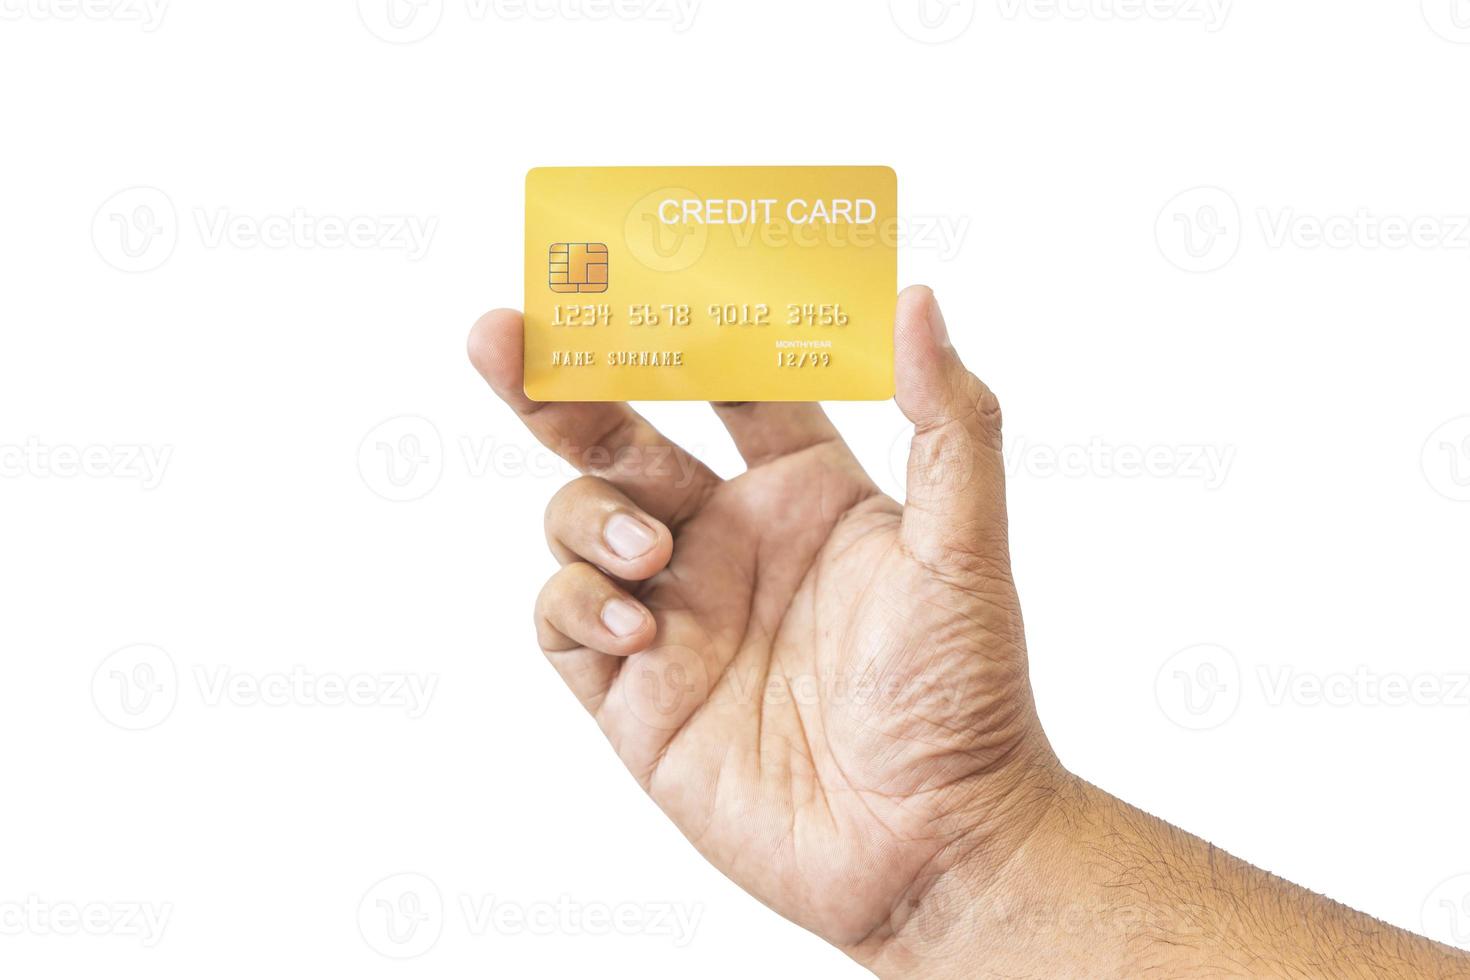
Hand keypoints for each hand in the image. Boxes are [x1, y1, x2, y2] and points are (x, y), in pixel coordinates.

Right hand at [467, 286, 1062, 964]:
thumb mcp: (965, 545)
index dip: (680, 329)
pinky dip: (578, 600)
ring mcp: (675, 611)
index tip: (632, 274)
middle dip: (557, 383)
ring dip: (590, 514)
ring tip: (651, 552)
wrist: (928, 843)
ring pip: (577, 518)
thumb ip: (947, 421)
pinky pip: (562, 615)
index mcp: (805, 490)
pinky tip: (637, 623)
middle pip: (619, 434)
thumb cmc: (962, 694)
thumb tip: (917, 298)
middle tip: (503, 336)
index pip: (726, 384)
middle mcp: (730, 539)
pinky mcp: (632, 691)